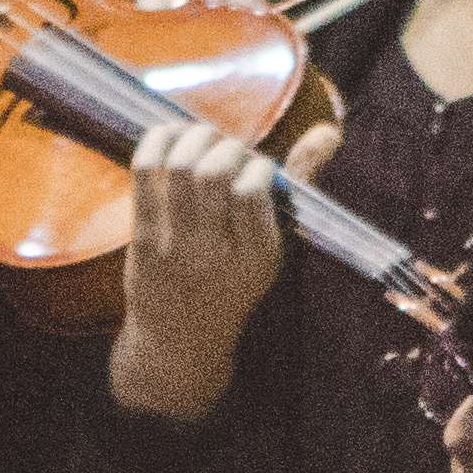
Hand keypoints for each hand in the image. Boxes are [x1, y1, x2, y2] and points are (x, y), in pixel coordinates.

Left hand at [105, 113, 339, 426]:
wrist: (180, 342)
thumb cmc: (232, 284)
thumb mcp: (271, 248)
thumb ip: (298, 186)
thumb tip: (327, 131)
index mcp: (259, 256)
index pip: (254, 190)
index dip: (254, 163)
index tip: (253, 166)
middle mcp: (218, 253)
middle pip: (214, 172)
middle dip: (222, 144)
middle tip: (224, 148)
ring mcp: (178, 248)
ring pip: (181, 168)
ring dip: (191, 137)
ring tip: (198, 138)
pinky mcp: (145, 241)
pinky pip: (146, 175)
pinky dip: (156, 143)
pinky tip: (167, 137)